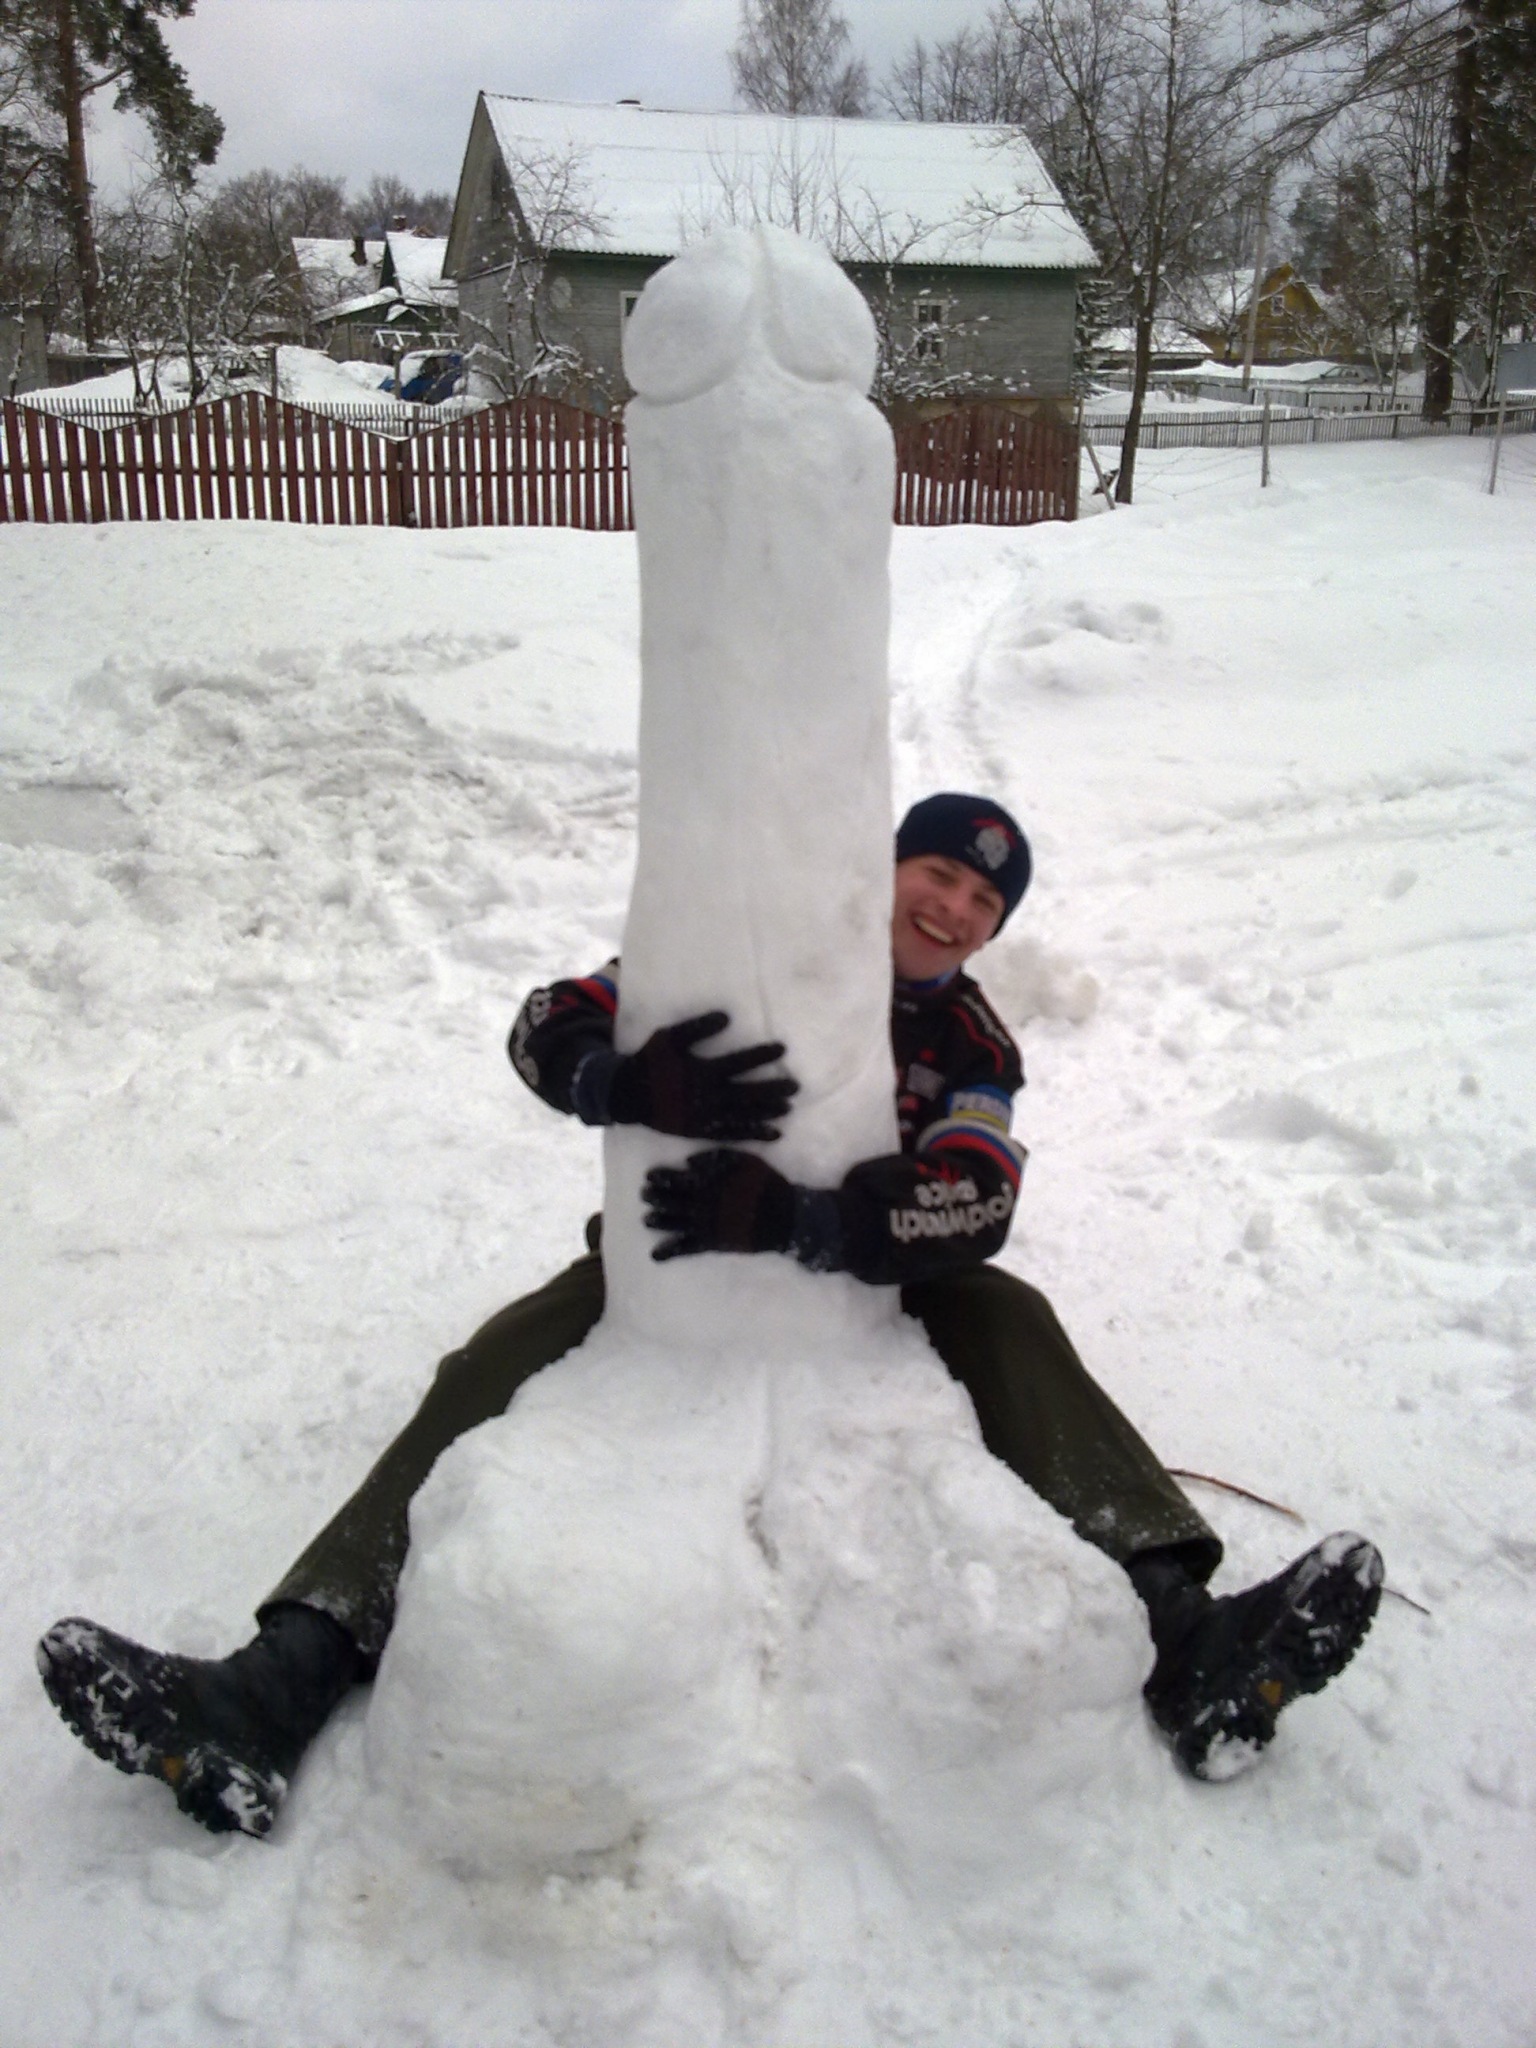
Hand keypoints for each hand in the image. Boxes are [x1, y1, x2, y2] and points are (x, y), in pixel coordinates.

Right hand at [609, 1013, 797, 1141]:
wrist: (627, 1094)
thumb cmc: (651, 1061)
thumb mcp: (669, 1038)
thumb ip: (697, 1027)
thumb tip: (726, 1016)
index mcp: (701, 1071)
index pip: (739, 1062)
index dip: (761, 1055)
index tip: (782, 1050)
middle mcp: (707, 1096)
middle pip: (747, 1093)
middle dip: (772, 1089)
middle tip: (796, 1086)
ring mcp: (705, 1117)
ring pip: (743, 1116)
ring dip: (767, 1112)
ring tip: (789, 1108)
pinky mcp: (701, 1131)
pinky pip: (732, 1134)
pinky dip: (753, 1134)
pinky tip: (772, 1133)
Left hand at [643, 1149, 797, 1261]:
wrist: (784, 1218)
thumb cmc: (767, 1185)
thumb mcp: (746, 1161)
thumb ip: (717, 1158)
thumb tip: (689, 1161)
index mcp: (710, 1182)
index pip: (680, 1178)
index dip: (662, 1177)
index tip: (649, 1176)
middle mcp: (703, 1203)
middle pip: (673, 1200)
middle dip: (656, 1197)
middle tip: (643, 1195)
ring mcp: (706, 1225)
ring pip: (675, 1222)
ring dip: (658, 1221)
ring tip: (646, 1220)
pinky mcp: (712, 1243)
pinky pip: (687, 1248)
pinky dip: (670, 1252)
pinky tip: (655, 1255)